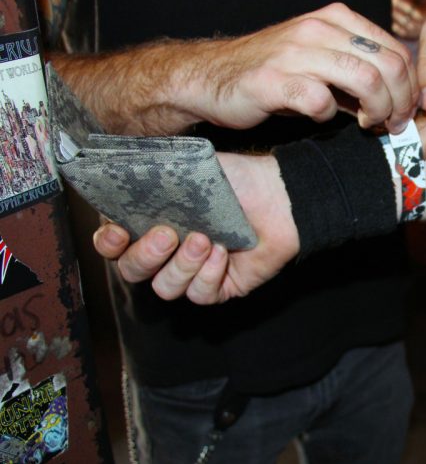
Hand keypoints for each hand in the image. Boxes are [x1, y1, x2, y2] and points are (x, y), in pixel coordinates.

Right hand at [93, 153, 298, 303]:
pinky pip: (200, 294)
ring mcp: (193, 271)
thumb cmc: (234, 179)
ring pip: (165, 288)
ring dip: (183, 264)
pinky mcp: (219, 286)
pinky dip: (209, 274)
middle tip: (168, 234)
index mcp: (151, 223)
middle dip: (146, 255)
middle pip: (132, 271)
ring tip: (206, 239)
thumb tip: (119, 174)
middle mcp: (167, 252)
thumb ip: (151, 176)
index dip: (109, 244)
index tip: (118, 232)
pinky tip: (224, 252)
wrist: (278, 195)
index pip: (113, 244)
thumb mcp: (187, 169)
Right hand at [182, 2, 418, 132]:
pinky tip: (320, 118)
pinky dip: (329, 117)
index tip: (404, 109)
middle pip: (389, 64)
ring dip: (377, 110)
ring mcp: (296, 53)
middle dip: (401, 101)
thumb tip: (399, 99)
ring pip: (365, 79)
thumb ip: (357, 73)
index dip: (410, 85)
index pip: (395, 49)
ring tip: (368, 124)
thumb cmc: (272, 73)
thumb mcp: (320, 61)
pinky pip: (321, 102)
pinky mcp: (274, 81)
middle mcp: (318, 29)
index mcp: (335, 19)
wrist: (210, 77)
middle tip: (393, 123)